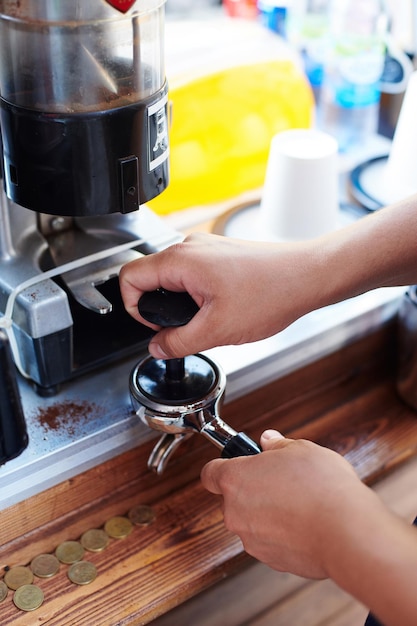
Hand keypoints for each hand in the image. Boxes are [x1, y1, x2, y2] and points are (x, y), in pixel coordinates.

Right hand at [119, 232, 313, 358]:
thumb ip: (179, 342)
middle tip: (187, 328)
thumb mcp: (217, 329)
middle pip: (149, 277)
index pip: (129, 278)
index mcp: (180, 260)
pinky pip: (192, 274)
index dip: (134, 309)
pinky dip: (197, 295)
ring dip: (181, 303)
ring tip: (209, 319)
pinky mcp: (218, 254)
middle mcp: (189, 247)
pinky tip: (221, 308)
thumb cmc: (271, 293)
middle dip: (160, 308)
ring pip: (172, 278)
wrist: (306, 277)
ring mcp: (205, 248)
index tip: (157, 327)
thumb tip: (157, 348)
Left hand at [200, 429, 377, 579]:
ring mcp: (251, 539)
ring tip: (300, 503)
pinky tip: (306, 524)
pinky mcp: (270, 560)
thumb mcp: (301, 449)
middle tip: (281, 481)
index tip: (235, 464)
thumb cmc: (322, 487)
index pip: (209, 473)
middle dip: (254, 490)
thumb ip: (277, 445)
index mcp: (235, 479)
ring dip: (269, 513)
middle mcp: (235, 512)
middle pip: (234, 498)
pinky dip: (283, 534)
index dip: (222, 466)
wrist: (346, 531)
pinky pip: (270, 542)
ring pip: (253, 521)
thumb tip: (268, 441)